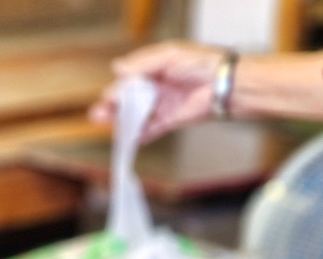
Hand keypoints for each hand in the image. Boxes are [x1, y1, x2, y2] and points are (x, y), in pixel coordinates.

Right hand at [90, 41, 227, 141]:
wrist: (223, 84)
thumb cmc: (201, 64)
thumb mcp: (168, 55)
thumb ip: (142, 63)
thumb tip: (116, 68)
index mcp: (153, 70)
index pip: (127, 82)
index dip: (116, 90)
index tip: (108, 97)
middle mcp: (155, 88)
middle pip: (127, 100)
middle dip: (112, 108)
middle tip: (99, 114)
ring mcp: (161, 105)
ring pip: (135, 116)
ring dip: (121, 122)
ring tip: (108, 126)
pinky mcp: (169, 121)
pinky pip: (149, 130)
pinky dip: (138, 136)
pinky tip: (127, 139)